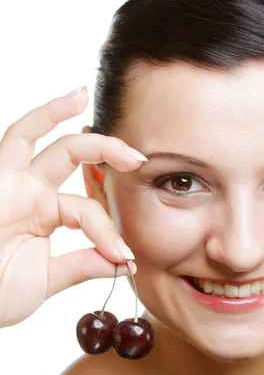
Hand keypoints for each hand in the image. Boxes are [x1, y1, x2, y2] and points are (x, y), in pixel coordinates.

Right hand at [0, 86, 146, 327]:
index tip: (126, 257)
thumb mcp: (49, 279)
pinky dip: (44, 118)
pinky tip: (73, 99)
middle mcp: (28, 192)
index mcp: (42, 215)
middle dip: (106, 151)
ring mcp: (11, 183)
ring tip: (87, 96)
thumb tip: (123, 263)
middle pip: (70, 157)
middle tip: (139, 158)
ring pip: (41, 137)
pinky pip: (19, 137)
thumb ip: (83, 264)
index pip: (86, 209)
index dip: (108, 230)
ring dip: (64, 114)